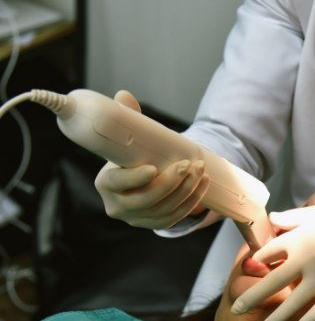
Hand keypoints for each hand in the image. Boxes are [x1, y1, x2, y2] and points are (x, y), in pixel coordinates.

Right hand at [94, 90, 209, 229]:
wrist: (137, 180)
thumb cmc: (129, 156)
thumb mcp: (126, 138)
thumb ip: (126, 118)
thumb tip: (123, 96)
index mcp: (105, 184)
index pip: (117, 183)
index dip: (135, 178)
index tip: (153, 168)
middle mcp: (118, 206)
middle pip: (146, 199)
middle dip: (171, 182)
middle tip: (188, 164)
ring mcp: (136, 219)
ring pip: (164, 209)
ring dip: (186, 190)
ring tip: (199, 170)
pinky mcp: (153, 224)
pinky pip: (175, 217)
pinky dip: (191, 201)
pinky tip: (202, 184)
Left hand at [231, 186, 314, 320]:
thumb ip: (293, 217)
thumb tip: (273, 217)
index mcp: (299, 235)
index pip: (268, 252)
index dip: (256, 262)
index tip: (249, 271)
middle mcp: (306, 256)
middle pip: (273, 280)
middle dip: (253, 296)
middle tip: (236, 309)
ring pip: (295, 300)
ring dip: (278, 316)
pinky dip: (312, 318)